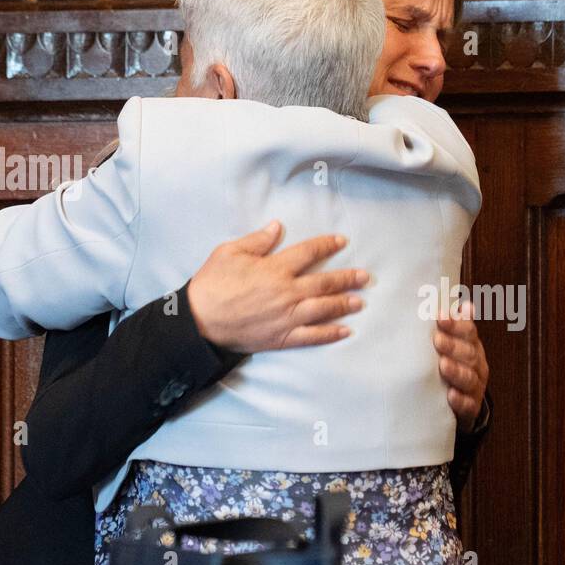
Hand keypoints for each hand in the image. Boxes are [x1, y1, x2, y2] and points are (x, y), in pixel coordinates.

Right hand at [186, 221, 367, 353]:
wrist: (199, 321)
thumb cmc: (212, 284)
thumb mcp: (229, 252)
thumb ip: (257, 241)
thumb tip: (277, 227)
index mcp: (275, 268)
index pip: (309, 253)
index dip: (327, 245)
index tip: (341, 242)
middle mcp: (286, 292)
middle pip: (324, 283)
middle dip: (347, 278)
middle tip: (365, 277)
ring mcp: (287, 317)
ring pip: (324, 309)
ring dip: (344, 304)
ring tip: (360, 301)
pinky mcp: (282, 337)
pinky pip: (312, 336)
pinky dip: (330, 333)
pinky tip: (345, 330)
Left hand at [434, 302, 488, 432]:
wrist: (462, 405)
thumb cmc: (453, 367)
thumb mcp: (454, 346)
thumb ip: (456, 328)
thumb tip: (464, 304)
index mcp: (472, 346)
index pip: (468, 332)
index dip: (456, 324)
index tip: (439, 317)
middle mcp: (477, 365)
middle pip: (469, 354)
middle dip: (453, 346)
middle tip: (437, 340)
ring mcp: (475, 387)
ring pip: (470, 378)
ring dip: (456, 371)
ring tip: (443, 366)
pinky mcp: (471, 408)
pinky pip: (468, 405)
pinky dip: (460, 400)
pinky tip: (450, 395)